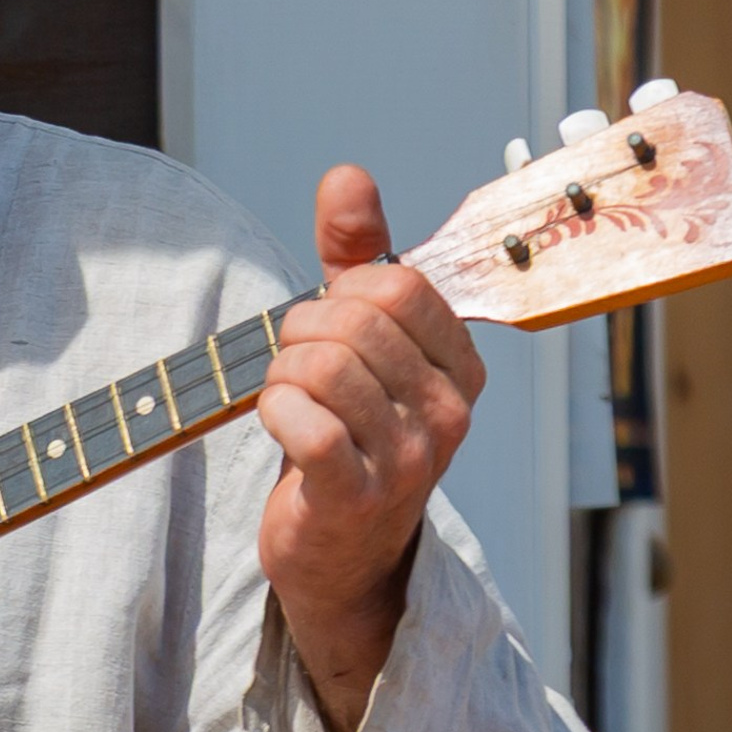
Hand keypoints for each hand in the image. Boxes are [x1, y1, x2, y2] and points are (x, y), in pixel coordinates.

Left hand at [257, 166, 484, 731]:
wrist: (339, 555)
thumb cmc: (347, 434)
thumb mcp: (358, 340)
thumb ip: (355, 257)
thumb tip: (347, 177)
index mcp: (459, 368)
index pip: (400, 284)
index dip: (342, 292)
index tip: (329, 326)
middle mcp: (449, 413)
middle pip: (354, 320)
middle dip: (301, 331)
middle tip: (293, 365)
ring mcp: (409, 460)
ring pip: (323, 367)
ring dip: (281, 374)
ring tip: (286, 397)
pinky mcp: (357, 497)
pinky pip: (304, 423)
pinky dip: (273, 411)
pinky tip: (278, 424)